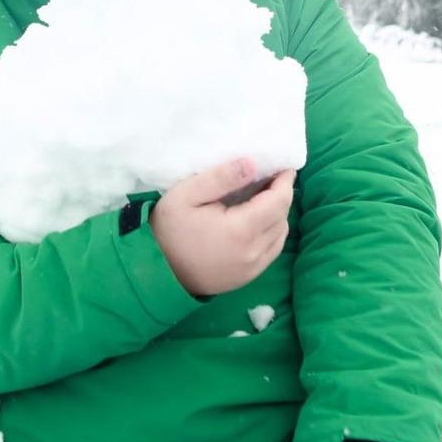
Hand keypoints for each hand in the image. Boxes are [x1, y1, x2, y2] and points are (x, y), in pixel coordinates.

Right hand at [150, 158, 293, 297]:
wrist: (156, 273)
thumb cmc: (168, 230)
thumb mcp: (186, 194)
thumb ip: (221, 177)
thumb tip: (253, 164)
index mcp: (241, 230)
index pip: (279, 201)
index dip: (284, 181)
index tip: (283, 166)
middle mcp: (253, 252)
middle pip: (282, 217)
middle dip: (281, 195)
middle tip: (270, 177)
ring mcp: (252, 268)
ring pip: (281, 234)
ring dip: (277, 214)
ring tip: (263, 197)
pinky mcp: (247, 277)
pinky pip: (272, 250)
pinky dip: (272, 232)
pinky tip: (256, 221)